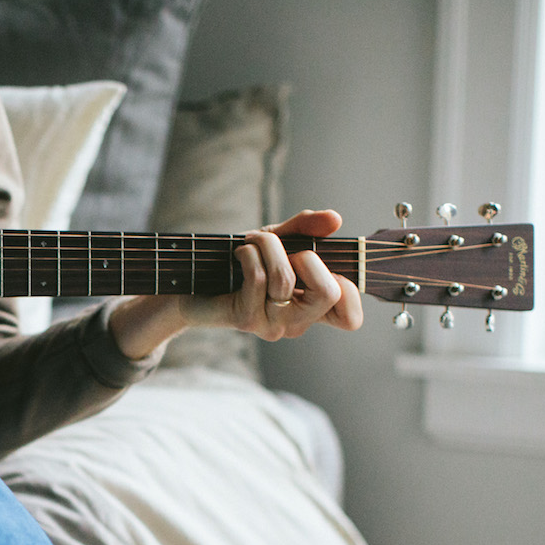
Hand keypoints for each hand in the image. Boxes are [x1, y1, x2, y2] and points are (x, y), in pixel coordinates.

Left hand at [180, 209, 362, 339]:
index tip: (325, 266)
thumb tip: (335, 219)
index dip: (350, 291)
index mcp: (312, 308)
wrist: (194, 281)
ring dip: (270, 245)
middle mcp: (296, 323)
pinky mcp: (246, 319)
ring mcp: (272, 325)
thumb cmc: (242, 262)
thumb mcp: (279, 240)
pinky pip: (259, 278)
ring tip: (253, 240)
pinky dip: (250, 253)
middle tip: (286, 250)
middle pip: (329, 293)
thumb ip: (307, 229)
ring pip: (286, 278)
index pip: (350, 320)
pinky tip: (239, 251)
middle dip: (309, 257)